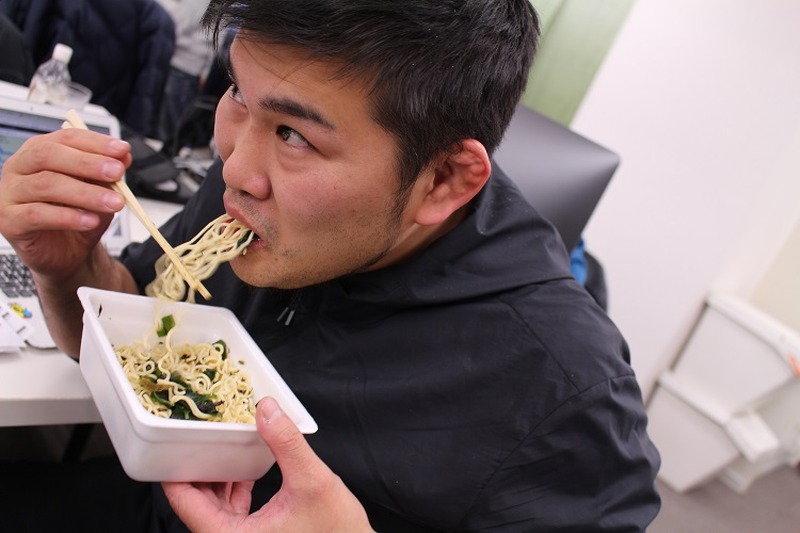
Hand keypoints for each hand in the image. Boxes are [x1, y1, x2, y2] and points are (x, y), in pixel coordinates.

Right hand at [0, 128, 129, 279]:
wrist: (66, 252)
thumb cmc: (77, 215)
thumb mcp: (98, 191)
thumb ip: (107, 173)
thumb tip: (123, 156)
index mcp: (39, 151)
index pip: (65, 138)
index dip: (95, 143)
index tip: (122, 150)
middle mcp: (19, 167)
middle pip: (48, 155)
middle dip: (87, 163)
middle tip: (117, 173)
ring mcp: (9, 193)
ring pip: (45, 185)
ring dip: (85, 193)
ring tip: (114, 202)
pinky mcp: (9, 220)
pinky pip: (37, 214)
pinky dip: (68, 217)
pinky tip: (90, 220)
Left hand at [162, 397, 373, 531]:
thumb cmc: (336, 531)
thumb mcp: (313, 481)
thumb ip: (287, 443)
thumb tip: (266, 409)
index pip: (184, 503)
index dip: (174, 470)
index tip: (170, 441)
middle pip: (194, 502)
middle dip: (196, 467)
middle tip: (197, 434)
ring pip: (211, 506)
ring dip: (214, 477)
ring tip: (219, 445)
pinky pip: (229, 511)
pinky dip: (231, 488)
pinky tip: (242, 467)